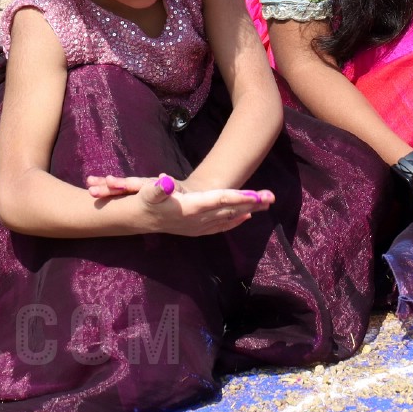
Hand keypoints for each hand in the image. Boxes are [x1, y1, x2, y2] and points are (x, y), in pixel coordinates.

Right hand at [87, 173, 272, 236]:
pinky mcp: (199, 229)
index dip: (239, 197)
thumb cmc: (144, 201)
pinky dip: (236, 220)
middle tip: (272, 196)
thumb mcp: (146, 191)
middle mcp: (199, 219)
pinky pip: (222, 225)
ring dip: (248, 210)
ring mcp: (200, 226)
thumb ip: (157, 188)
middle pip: (231, 209)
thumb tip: (166, 182)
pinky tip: (247, 217)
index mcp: (191, 208)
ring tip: (267, 203)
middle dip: (252, 203)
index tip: (257, 194)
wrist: (140, 220)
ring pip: (230, 217)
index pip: (219, 200)